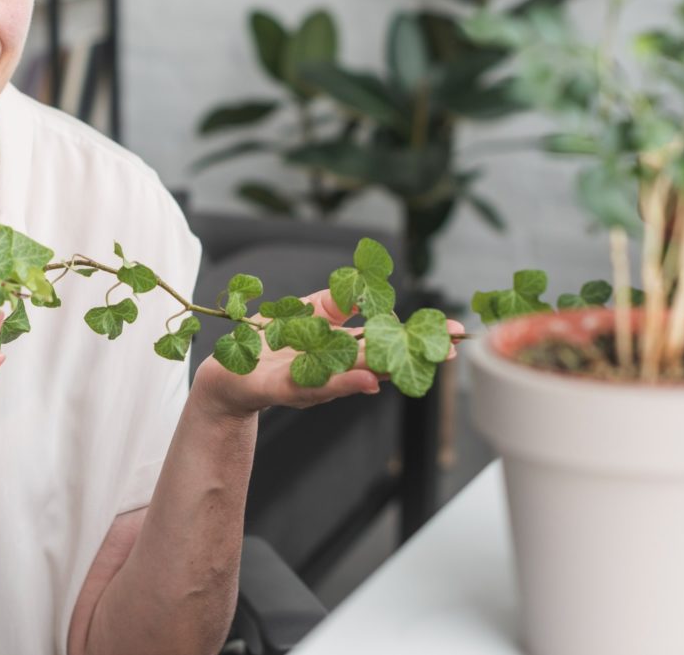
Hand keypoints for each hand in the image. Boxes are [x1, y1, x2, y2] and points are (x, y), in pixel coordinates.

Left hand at [192, 288, 464, 420]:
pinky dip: (339, 384)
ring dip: (382, 369)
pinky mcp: (279, 389)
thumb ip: (341, 304)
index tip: (456, 331)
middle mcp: (334, 370)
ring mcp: (310, 382)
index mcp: (343, 350)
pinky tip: (364, 380)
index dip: (421, 337)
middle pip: (380, 362)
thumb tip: (375, 294)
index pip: (389, 343)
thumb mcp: (308, 314)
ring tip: (414, 361)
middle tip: (448, 350)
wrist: (227, 372)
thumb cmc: (272, 345)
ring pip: (350, 376)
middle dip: (413, 356)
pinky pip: (310, 386)